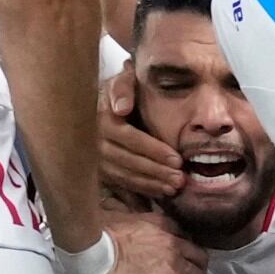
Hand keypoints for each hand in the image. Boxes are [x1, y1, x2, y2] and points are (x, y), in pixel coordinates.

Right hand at [98, 66, 184, 208]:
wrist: (95, 104)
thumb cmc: (118, 92)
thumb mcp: (121, 81)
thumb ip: (122, 88)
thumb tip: (121, 109)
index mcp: (103, 120)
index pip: (131, 139)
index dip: (154, 150)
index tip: (177, 159)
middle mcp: (95, 143)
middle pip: (129, 161)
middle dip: (157, 171)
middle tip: (180, 179)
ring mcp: (94, 160)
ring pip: (124, 176)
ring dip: (150, 184)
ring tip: (173, 188)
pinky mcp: (97, 172)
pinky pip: (120, 184)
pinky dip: (140, 190)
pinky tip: (158, 192)